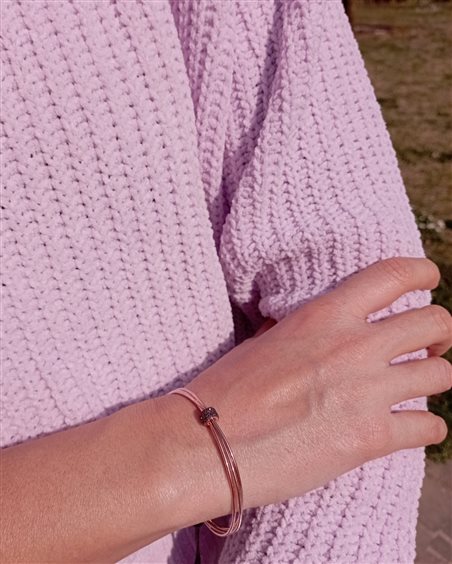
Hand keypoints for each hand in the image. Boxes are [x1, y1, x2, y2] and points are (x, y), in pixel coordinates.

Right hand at [185, 257, 451, 509]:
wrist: (207, 442)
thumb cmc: (227, 389)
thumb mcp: (266, 340)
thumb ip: (306, 332)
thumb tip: (324, 332)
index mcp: (325, 315)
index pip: (395, 275)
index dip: (422, 274)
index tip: (428, 282)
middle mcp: (355, 346)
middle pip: (435, 323)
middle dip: (439, 333)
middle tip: (428, 346)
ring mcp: (367, 391)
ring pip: (441, 374)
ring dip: (433, 379)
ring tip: (416, 387)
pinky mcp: (370, 439)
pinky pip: (430, 428)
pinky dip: (426, 428)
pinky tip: (410, 429)